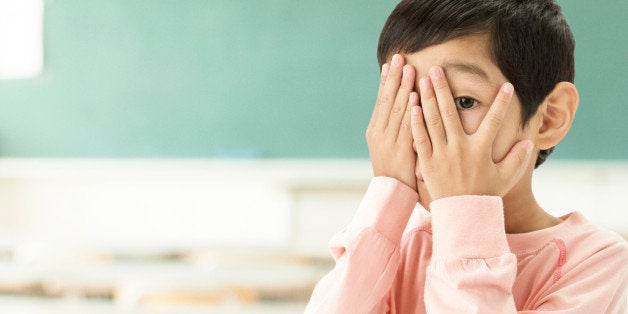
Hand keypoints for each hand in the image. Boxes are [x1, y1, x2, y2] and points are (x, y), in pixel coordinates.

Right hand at [367, 54, 418, 190]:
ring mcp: (389, 142)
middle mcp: (379, 133)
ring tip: (409, 69)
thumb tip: (404, 105)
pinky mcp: (401, 151)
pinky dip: (411, 110)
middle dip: (394, 78)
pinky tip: (415, 96)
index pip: (381, 101)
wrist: (392, 195)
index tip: (390, 63)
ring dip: (403, 88)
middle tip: (399, 57)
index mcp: (374, 131)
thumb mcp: (389, 146)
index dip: (385, 81)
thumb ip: (394, 127)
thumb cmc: (395, 170)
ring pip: (397, 110)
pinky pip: (407, 127)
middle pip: (387, 100)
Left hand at [410, 66, 533, 199]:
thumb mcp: (505, 178)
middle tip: (437, 68)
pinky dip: (416, 121)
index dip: (501, 104)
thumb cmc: (484, 195)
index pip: (494, 122)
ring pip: (433, 121)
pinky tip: (412, 105)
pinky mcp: (427, 162)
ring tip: (422, 78)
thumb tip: (528, 142)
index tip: (506, 86)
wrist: (461, 215)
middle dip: (445, 88)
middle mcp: (459, 149)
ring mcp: (441, 154)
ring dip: (428, 98)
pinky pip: (420, 138)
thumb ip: (517, 159)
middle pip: (451, 112)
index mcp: (480, 151)